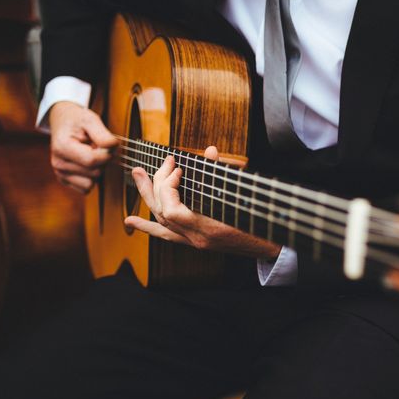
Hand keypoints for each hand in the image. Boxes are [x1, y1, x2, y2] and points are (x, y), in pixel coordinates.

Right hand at [48, 101, 117, 192]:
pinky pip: (87, 188)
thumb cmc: (77, 120)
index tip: (107, 144)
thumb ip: (103, 135)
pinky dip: (91, 177)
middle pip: (95, 172)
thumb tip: (113, 148)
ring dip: (97, 169)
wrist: (63, 121)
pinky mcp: (65, 180)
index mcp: (62, 147)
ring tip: (90, 153)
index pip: (92, 160)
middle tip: (97, 147)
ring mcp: (60, 173)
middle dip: (103, 161)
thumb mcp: (91, 120)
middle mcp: (58, 163)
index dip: (107, 153)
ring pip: (92, 182)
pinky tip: (87, 163)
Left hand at [124, 146, 281, 258]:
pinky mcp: (196, 242)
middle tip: (165, 162)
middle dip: (158, 183)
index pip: (172, 210)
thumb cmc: (260, 221)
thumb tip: (210, 150)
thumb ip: (224, 175)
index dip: (168, 187)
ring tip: (138, 174)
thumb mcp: (243, 196)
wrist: (268, 247)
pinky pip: (167, 236)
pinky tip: (130, 221)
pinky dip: (149, 226)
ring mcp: (194, 242)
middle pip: (163, 212)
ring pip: (161, 221)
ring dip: (148, 195)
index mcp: (208, 230)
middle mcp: (197, 239)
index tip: (179, 168)